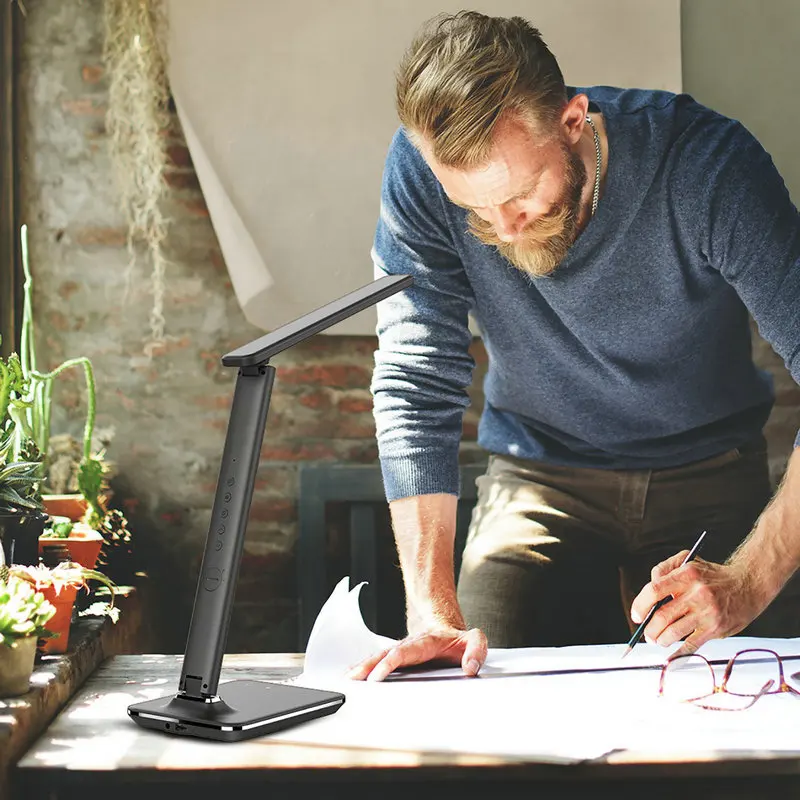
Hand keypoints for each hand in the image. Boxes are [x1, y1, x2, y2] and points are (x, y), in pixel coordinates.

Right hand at [345, 624, 487, 681]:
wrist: (447, 629)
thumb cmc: (458, 640)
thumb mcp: (475, 640)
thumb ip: (476, 651)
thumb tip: (470, 668)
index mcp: (425, 642)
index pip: (403, 652)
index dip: (389, 663)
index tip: (377, 675)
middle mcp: (408, 645)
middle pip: (384, 655)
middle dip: (367, 666)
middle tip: (353, 678)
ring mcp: (400, 651)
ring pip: (377, 657)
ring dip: (361, 667)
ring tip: (347, 678)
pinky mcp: (396, 658)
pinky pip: (377, 660)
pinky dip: (363, 667)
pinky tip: (351, 674)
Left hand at [630, 550, 768, 657]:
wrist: (748, 584)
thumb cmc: (713, 575)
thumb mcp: (688, 560)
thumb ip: (665, 569)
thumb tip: (649, 587)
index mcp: (686, 575)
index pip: (655, 590)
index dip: (641, 605)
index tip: (636, 615)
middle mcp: (697, 593)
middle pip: (662, 616)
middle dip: (649, 629)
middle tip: (647, 633)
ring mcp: (707, 612)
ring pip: (674, 632)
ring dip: (660, 640)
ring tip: (658, 640)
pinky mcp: (716, 628)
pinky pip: (692, 645)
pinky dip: (678, 653)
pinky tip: (671, 655)